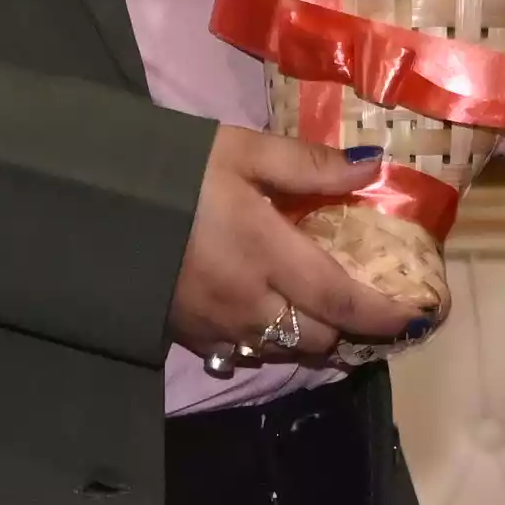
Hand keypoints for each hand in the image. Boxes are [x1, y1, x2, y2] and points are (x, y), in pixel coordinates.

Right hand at [173, 127, 424, 368]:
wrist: (89, 206)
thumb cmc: (171, 171)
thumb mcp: (241, 151)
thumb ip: (308, 165)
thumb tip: (371, 170)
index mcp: (268, 255)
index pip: (343, 301)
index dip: (384, 317)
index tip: (415, 319)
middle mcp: (248, 303)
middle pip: (318, 338)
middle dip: (348, 330)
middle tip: (367, 310)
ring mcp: (215, 326)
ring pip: (282, 352)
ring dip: (310, 339)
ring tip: (324, 317)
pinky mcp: (185, 336)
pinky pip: (242, 353)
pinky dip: (267, 343)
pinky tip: (269, 318)